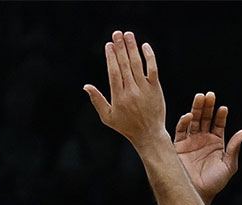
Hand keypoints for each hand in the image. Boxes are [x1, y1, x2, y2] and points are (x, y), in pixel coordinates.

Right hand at [84, 31, 166, 148]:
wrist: (149, 134)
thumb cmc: (126, 126)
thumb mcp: (108, 117)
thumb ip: (97, 100)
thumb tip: (86, 86)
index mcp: (118, 97)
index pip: (114, 72)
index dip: (111, 57)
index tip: (109, 45)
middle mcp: (131, 91)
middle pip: (124, 65)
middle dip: (120, 47)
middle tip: (117, 33)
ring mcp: (144, 89)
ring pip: (137, 64)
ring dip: (132, 47)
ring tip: (128, 35)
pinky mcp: (155, 89)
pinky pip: (152, 69)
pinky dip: (149, 57)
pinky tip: (144, 46)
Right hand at [171, 92, 241, 203]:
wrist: (197, 194)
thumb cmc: (214, 183)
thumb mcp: (229, 166)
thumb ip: (234, 148)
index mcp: (216, 143)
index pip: (218, 124)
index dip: (220, 116)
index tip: (223, 109)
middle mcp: (203, 140)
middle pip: (205, 118)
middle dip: (207, 106)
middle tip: (210, 95)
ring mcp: (190, 141)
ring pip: (193, 121)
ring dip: (196, 109)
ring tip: (200, 97)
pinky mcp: (179, 146)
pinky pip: (181, 131)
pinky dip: (184, 122)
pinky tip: (189, 116)